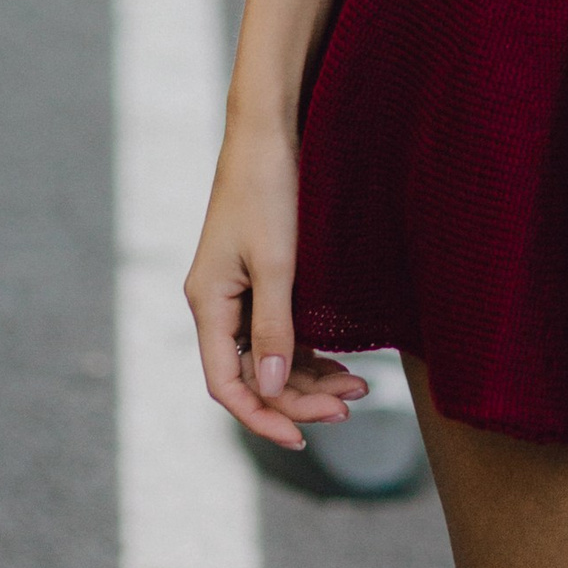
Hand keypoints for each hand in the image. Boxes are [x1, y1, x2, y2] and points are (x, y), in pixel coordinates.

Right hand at [185, 124, 369, 450]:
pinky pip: (281, 331)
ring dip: (310, 377)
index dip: (261, 417)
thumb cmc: (267, 188)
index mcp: (208, 304)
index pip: (226, 384)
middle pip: (254, 375)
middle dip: (299, 397)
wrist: (270, 129)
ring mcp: (239, 292)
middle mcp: (218, 305)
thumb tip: (269, 391)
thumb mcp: (275, 262)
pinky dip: (310, 351)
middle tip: (351, 406)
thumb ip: (273, 328)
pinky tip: (343, 361)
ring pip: (271, 357)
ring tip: (359, 389)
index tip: (302, 438)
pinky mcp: (261, 278)